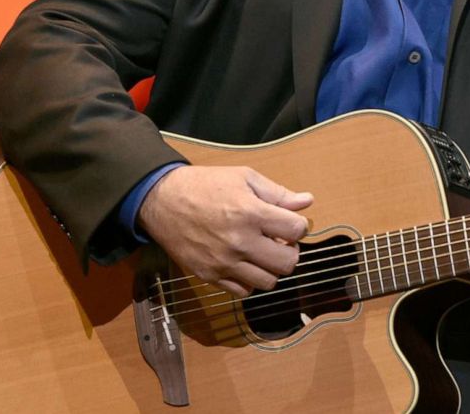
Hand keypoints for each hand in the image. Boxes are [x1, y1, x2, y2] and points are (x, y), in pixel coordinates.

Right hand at [136, 165, 313, 296]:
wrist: (162, 200)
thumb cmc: (205, 185)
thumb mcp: (244, 178)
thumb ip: (277, 193)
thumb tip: (307, 201)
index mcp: (250, 213)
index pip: (297, 230)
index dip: (299, 225)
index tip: (290, 222)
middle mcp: (239, 242)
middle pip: (288, 262)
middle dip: (290, 251)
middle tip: (279, 240)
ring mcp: (224, 263)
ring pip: (268, 282)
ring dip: (271, 268)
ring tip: (261, 252)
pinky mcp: (209, 276)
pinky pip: (243, 291)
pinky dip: (249, 280)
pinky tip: (244, 263)